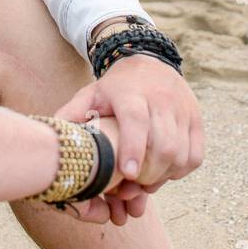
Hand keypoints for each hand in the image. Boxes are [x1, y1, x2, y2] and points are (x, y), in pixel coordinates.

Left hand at [54, 53, 203, 224]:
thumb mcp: (89, 95)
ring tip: (146, 181)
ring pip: (181, 153)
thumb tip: (51, 141)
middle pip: (163, 144)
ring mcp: (183, 110)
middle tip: (132, 186)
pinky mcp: (196, 119)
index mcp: (131, 93)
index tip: (127, 174)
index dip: (133, 148)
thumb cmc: (114, 88)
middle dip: (148, 173)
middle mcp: (162, 99)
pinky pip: (195, 155)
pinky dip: (180, 170)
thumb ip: (71, 116)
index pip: (137, 121)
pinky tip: (164, 171)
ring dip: (164, 176)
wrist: (148, 62)